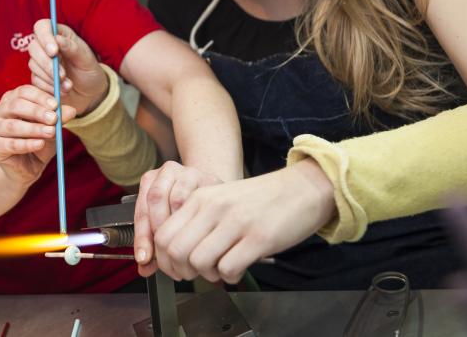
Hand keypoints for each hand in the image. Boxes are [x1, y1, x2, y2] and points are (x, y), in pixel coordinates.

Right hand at [0, 85, 75, 185]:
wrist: (28, 167)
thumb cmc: (39, 141)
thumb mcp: (52, 128)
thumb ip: (59, 118)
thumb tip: (71, 110)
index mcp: (12, 99)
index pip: (24, 92)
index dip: (40, 97)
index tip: (56, 104)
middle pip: (15, 106)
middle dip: (36, 111)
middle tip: (53, 118)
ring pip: (12, 126)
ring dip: (33, 129)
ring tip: (50, 132)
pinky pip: (10, 144)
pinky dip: (27, 144)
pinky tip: (40, 144)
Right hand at [28, 19, 107, 115]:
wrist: (89, 93)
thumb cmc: (89, 71)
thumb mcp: (86, 59)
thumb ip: (72, 48)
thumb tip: (57, 39)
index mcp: (59, 34)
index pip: (42, 27)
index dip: (44, 37)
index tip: (54, 52)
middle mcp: (46, 46)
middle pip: (33, 47)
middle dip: (47, 63)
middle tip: (62, 75)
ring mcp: (40, 62)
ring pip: (33, 65)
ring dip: (50, 78)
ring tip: (69, 86)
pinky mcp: (38, 77)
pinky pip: (36, 81)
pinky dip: (49, 87)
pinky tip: (63, 91)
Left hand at [133, 161, 220, 276]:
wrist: (214, 191)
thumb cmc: (186, 207)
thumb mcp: (165, 221)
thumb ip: (154, 244)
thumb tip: (144, 267)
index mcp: (151, 180)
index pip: (141, 210)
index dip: (141, 237)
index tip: (144, 257)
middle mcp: (167, 172)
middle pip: (155, 198)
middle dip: (159, 230)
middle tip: (166, 252)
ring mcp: (189, 173)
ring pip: (177, 199)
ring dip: (178, 226)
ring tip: (181, 245)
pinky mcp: (209, 179)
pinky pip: (200, 201)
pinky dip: (196, 221)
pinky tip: (197, 236)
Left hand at [151, 160, 335, 282]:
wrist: (302, 188)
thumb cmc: (261, 199)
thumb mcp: (221, 200)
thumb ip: (197, 221)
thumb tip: (175, 254)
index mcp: (200, 198)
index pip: (163, 235)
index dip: (165, 260)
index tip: (176, 269)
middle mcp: (214, 208)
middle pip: (176, 250)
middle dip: (182, 271)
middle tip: (196, 274)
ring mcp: (236, 222)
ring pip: (199, 262)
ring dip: (207, 275)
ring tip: (221, 269)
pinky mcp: (259, 238)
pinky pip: (228, 268)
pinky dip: (229, 277)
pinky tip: (239, 268)